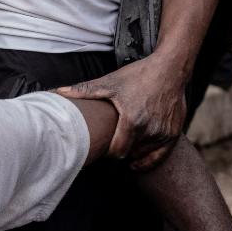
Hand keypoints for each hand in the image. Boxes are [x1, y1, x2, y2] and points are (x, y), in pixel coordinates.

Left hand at [57, 54, 185, 170]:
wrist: (170, 68)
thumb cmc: (139, 75)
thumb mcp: (111, 82)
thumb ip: (84, 91)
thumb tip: (58, 93)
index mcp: (132, 120)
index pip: (116, 152)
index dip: (107, 152)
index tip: (102, 146)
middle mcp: (150, 130)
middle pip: (127, 155)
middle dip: (118, 152)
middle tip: (110, 145)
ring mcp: (163, 133)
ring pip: (142, 156)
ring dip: (131, 153)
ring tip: (123, 144)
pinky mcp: (173, 134)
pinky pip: (159, 157)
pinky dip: (147, 161)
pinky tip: (136, 162)